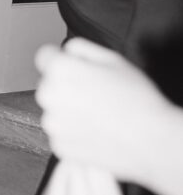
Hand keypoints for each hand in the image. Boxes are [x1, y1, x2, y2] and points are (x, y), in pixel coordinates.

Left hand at [35, 38, 169, 185]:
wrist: (151, 140)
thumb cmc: (136, 98)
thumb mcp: (112, 58)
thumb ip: (81, 48)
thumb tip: (67, 51)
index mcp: (60, 69)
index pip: (45, 56)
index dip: (61, 59)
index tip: (74, 67)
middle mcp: (49, 95)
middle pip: (49, 84)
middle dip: (65, 86)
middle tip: (93, 93)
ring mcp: (53, 124)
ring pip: (54, 110)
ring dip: (68, 110)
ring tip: (97, 115)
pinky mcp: (59, 147)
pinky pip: (60, 134)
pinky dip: (73, 133)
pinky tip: (95, 131)